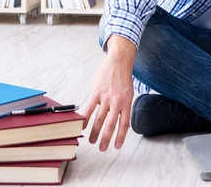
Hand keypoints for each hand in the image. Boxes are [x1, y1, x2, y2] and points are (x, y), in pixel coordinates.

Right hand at [80, 36, 135, 150]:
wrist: (119, 62)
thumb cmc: (124, 77)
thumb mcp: (129, 93)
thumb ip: (124, 106)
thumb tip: (120, 120)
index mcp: (126, 103)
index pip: (124, 124)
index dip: (120, 137)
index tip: (116, 146)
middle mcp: (117, 102)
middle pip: (110, 125)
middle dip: (105, 139)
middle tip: (102, 148)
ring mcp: (106, 98)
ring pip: (99, 119)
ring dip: (94, 132)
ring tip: (91, 140)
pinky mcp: (96, 92)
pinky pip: (89, 108)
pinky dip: (85, 118)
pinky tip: (82, 126)